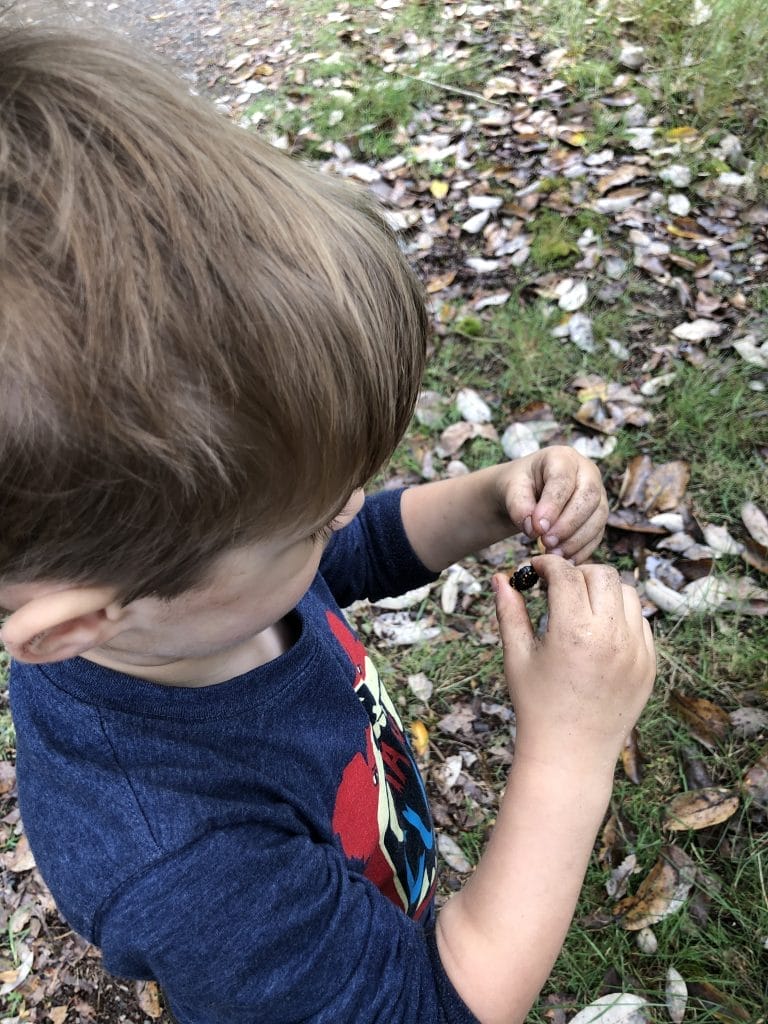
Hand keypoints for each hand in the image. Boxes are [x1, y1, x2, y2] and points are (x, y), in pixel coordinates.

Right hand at [493, 555, 655, 773]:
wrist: (571, 755)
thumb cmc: (536, 705)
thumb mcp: (517, 656)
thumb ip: (510, 612)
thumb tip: (499, 577)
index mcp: (574, 631)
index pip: (566, 573)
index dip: (548, 564)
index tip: (537, 569)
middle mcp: (611, 636)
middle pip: (602, 574)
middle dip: (578, 573)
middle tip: (559, 588)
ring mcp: (636, 651)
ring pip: (628, 593)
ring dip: (603, 591)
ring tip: (581, 608)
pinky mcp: (649, 664)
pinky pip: (640, 622)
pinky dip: (621, 617)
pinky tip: (598, 633)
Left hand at [496, 446, 607, 562]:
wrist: (527, 492)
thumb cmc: (519, 486)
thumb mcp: (511, 489)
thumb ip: (518, 504)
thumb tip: (532, 528)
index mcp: (562, 457)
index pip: (563, 480)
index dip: (552, 505)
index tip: (537, 528)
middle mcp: (587, 471)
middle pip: (588, 497)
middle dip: (568, 524)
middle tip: (546, 543)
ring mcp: (598, 492)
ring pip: (598, 517)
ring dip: (576, 540)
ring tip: (553, 555)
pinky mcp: (599, 514)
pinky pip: (598, 533)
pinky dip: (583, 549)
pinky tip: (566, 560)